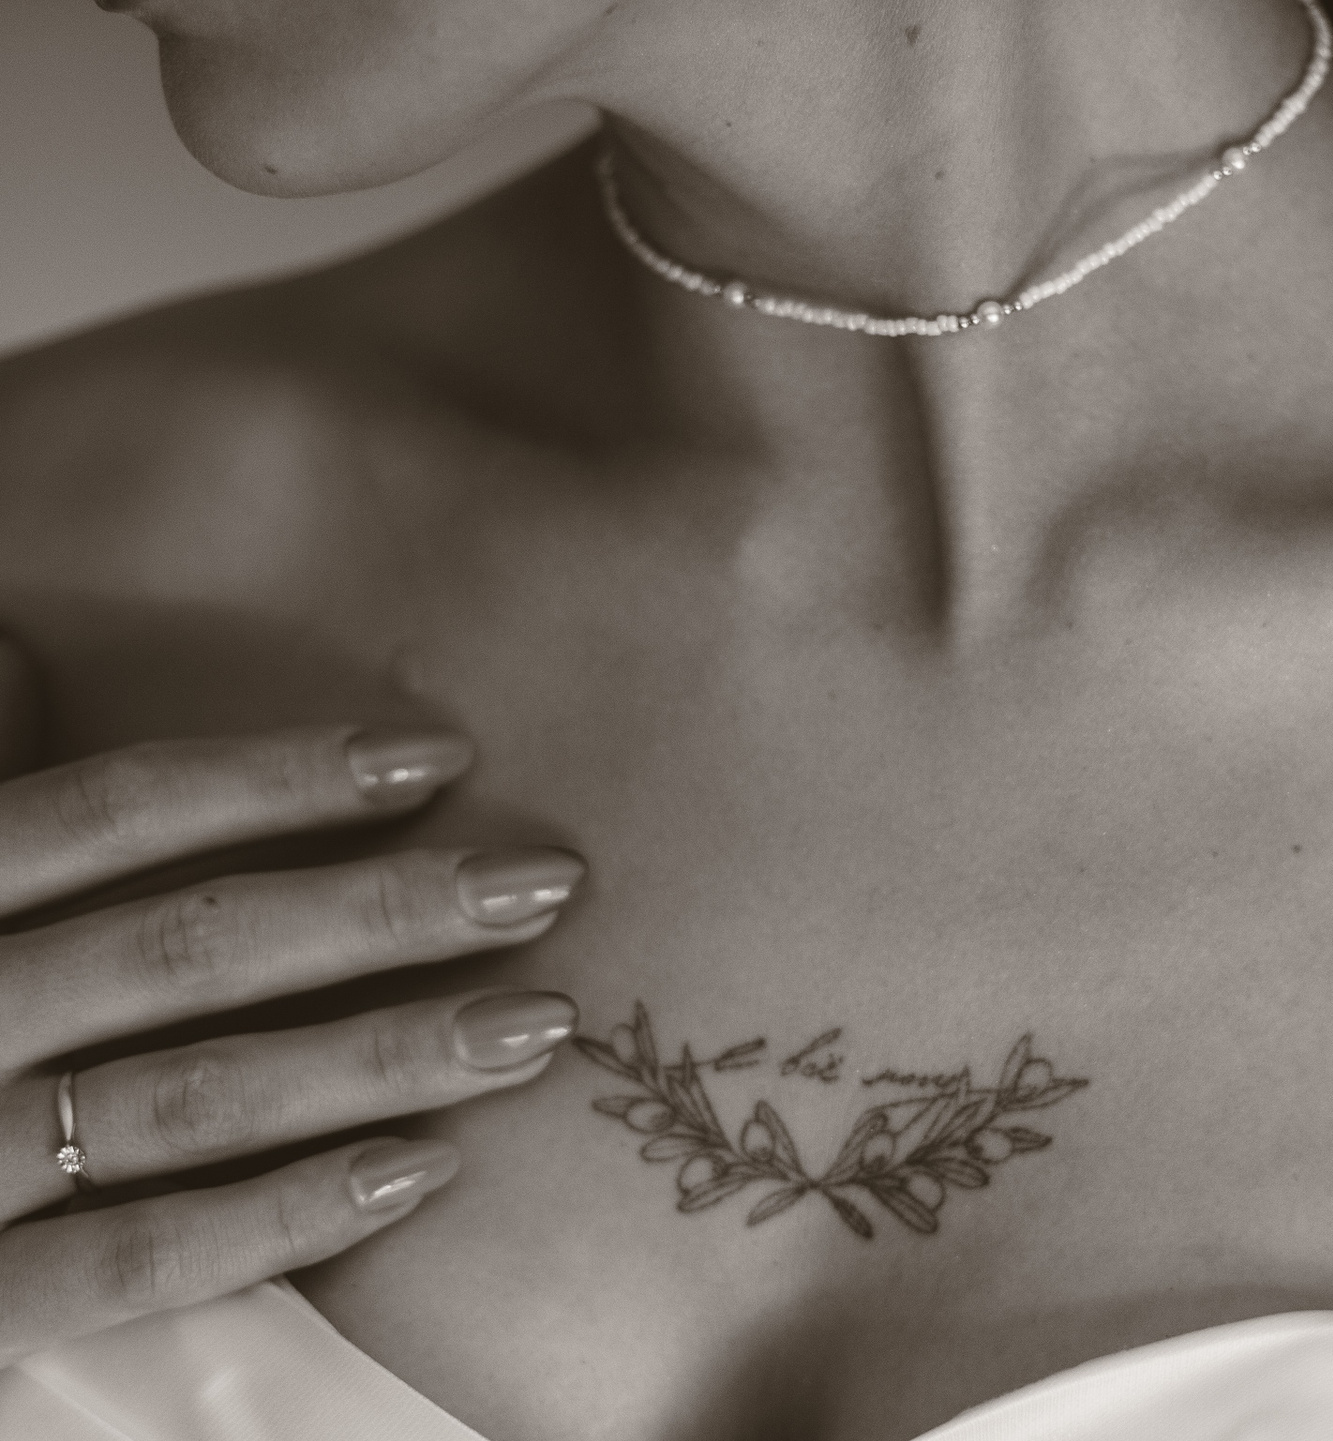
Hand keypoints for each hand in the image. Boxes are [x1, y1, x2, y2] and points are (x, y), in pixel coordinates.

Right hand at [0, 639, 585, 1364]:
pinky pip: (141, 1260)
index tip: (433, 757)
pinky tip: (425, 1170)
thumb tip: (34, 653)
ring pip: (193, 1095)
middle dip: (384, 913)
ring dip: (383, 1055)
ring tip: (535, 1021)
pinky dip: (288, 1214)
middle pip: (189, 946)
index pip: (111, 812)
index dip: (279, 777)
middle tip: (547, 882)